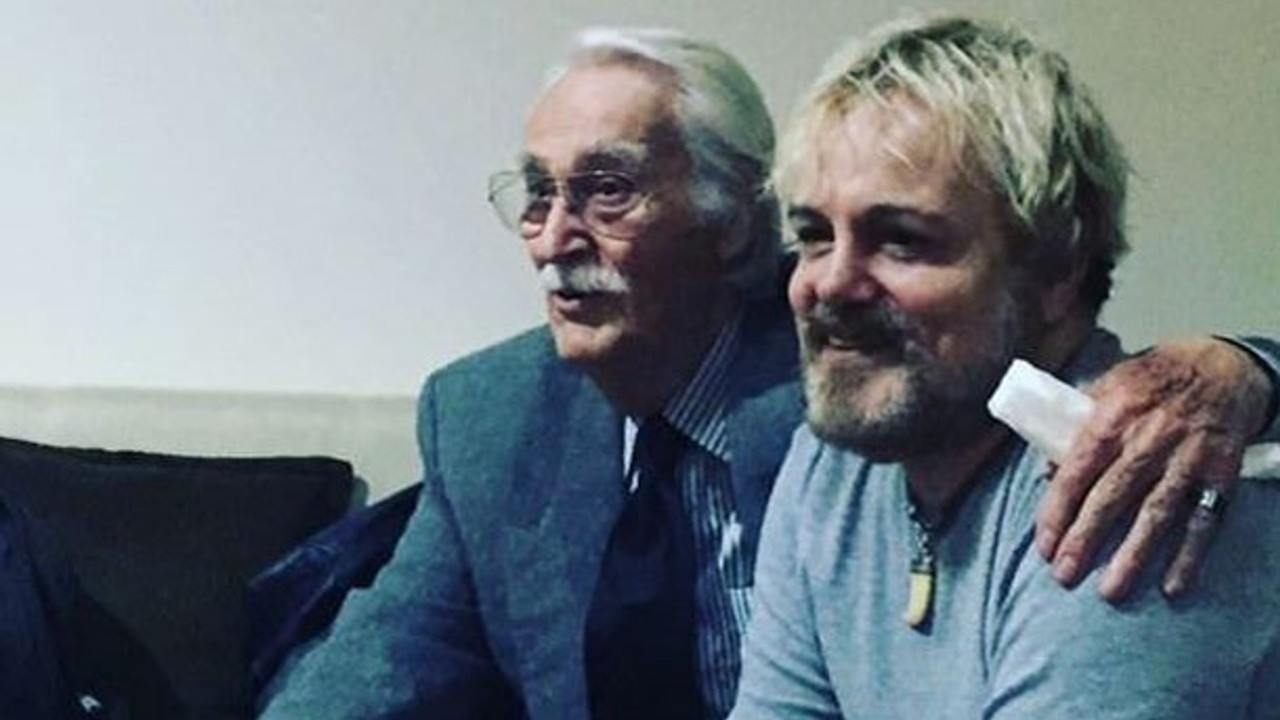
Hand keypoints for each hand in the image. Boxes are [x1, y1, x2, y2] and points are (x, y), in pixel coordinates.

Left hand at [1035, 338, 1271, 600]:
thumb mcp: (1107, 388)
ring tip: (1110, 590)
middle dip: (1085, 539)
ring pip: (1156, 514)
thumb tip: (1047, 470)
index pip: (1077, 470)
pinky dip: (1190, 555)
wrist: (1222, 367)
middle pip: (1112, 497)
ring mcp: (1188, 458)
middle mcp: (1150, 438)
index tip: (1044, 544)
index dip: (1058, 510)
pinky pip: (1204, 520)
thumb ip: (1076, 427)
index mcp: (1113, 415)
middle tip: (1063, 574)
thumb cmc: (1152, 380)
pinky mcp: (1220, 474)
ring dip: (1133, 555)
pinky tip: (1172, 586)